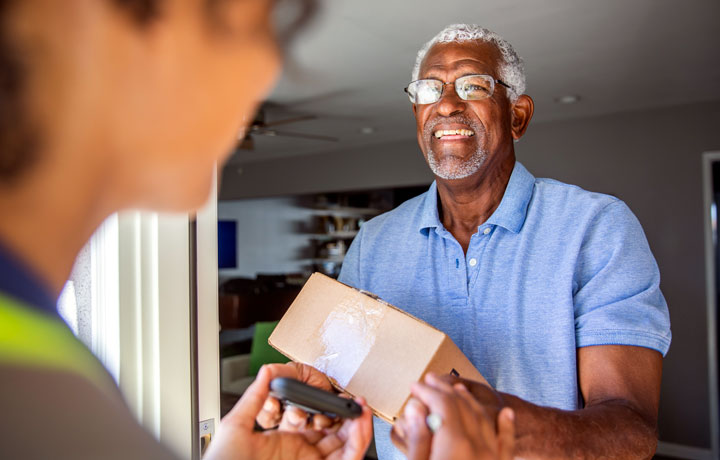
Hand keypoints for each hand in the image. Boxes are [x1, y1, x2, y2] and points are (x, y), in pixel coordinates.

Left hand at [205, 365, 372, 459]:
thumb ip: (254, 397)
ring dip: (358, 426)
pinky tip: (359, 423)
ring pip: (346, 446)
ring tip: (360, 408)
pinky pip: (348, 459)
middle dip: (347, 417)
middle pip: (335, 435)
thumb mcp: (237, 426)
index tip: (333, 395)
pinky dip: (359, 441)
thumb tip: (266, 371)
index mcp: (283, 443)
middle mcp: (301, 455)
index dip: (326, 409)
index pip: (313, 424)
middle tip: (353, 401)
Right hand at [391, 373, 514, 459]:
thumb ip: (416, 438)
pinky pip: (506, 442)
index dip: (426, 391)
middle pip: (462, 407)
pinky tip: (507, 414)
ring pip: (482, 419)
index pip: (442, 404)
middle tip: (429, 382)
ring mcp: (492, 457)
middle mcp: (477, 447)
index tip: (415, 387)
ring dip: (468, 401)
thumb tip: (415, 409)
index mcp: (454, 445)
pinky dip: (506, 425)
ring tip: (455, 389)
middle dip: (443, 390)